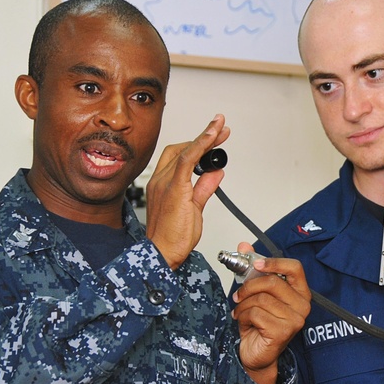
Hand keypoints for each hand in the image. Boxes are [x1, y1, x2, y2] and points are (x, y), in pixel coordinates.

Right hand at [146, 115, 230, 269]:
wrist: (163, 253)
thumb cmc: (173, 237)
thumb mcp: (194, 208)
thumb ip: (204, 188)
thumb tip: (215, 173)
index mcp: (163, 184)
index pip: (179, 156)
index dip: (197, 144)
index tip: (214, 135)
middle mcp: (161, 180)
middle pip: (183, 149)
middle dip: (204, 138)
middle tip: (222, 130)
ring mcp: (165, 183)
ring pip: (186, 151)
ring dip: (205, 138)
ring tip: (221, 129)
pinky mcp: (174, 188)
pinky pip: (187, 160)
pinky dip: (201, 145)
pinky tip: (212, 136)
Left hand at [231, 242, 310, 383]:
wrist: (256, 354)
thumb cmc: (259, 323)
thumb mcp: (255, 293)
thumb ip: (252, 269)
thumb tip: (243, 245)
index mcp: (300, 292)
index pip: (295, 268)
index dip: (274, 262)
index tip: (256, 265)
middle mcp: (302, 305)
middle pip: (272, 282)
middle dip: (249, 287)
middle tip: (238, 295)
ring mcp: (295, 319)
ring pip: (261, 299)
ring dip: (243, 305)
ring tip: (240, 312)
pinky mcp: (283, 331)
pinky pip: (256, 313)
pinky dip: (243, 316)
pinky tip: (244, 323)